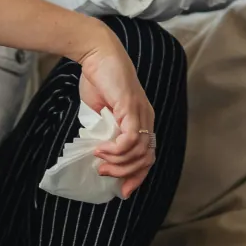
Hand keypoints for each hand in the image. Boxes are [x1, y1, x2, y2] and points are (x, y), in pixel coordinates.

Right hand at [73, 31, 156, 197]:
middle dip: (126, 173)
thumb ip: (104, 131)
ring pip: (139, 152)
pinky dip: (115, 150)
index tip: (121, 190)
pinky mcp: (131, 108)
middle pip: (147, 159)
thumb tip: (99, 152)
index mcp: (142, 120)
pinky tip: (101, 150)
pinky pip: (130, 139)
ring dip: (118, 163)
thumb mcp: (101, 113)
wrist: (97, 54)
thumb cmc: (98, 79)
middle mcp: (146, 118)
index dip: (137, 176)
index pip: (148, 156)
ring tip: (99, 161)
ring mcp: (141, 113)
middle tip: (104, 173)